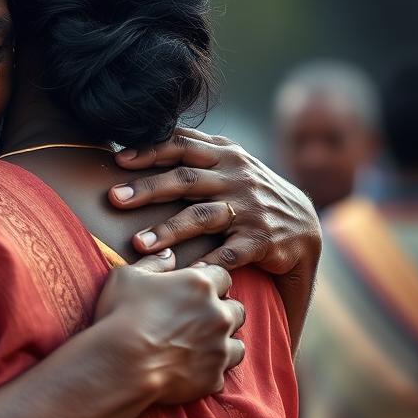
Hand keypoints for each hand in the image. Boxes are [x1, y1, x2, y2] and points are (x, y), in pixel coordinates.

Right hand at [93, 251, 245, 404]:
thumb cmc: (121, 315)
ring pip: (237, 345)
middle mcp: (218, 315)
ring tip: (200, 349)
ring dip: (223, 344)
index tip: (194, 293)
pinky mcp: (213, 378)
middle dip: (222, 313)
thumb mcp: (128, 277)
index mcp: (201, 285)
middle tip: (198, 321)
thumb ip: (154, 263)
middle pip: (236, 310)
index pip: (223, 276)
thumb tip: (169, 255)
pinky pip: (221, 374)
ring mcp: (219, 349)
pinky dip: (209, 373)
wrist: (120, 363)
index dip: (210, 284)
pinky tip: (189, 372)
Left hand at [108, 127, 320, 274]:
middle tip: (114, 198)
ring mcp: (249, 208)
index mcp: (224, 155)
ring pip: (202, 216)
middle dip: (147, 188)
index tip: (118, 159)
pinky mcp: (260, 239)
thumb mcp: (228, 164)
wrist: (303, 227)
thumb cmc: (249, 194)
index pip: (183, 144)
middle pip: (185, 179)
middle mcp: (236, 177)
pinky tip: (182, 273)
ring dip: (168, 231)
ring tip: (139, 245)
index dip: (150, 150)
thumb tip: (142, 145)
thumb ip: (193, 153)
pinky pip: (228, 254)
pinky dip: (205, 264)